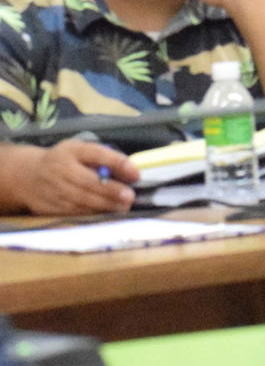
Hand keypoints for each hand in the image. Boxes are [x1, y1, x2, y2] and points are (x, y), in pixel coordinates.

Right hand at [9, 140, 137, 214]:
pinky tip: (106, 214)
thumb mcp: (82, 151)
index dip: (117, 164)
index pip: (96, 154)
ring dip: (105, 206)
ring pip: (81, 201)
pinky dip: (91, 214)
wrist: (27, 176)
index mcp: (70, 151)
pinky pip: (73, 212)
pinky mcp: (48, 207)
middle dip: (111, 191)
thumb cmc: (64, 161)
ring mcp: (51, 190)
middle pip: (88, 182)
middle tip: (130, 197)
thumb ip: (105, 157)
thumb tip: (131, 171)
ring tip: (123, 207)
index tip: (136, 175)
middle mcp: (58, 170)